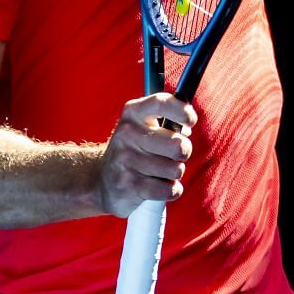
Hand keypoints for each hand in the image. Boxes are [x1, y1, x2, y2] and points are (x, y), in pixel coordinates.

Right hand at [98, 93, 196, 215]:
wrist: (102, 181)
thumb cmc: (135, 150)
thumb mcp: (143, 126)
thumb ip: (168, 119)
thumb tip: (188, 125)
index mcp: (133, 113)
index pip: (161, 103)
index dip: (183, 111)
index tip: (191, 121)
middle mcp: (127, 133)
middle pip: (178, 145)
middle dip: (184, 152)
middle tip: (174, 154)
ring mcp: (126, 159)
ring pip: (176, 169)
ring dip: (174, 172)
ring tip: (160, 170)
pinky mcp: (128, 185)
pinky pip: (169, 189)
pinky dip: (171, 190)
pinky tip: (159, 185)